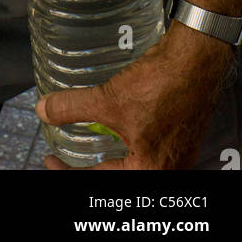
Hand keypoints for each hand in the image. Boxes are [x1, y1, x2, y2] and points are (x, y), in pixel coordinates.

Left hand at [35, 24, 234, 169]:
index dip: (70, 172)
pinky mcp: (181, 132)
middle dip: (92, 168)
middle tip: (67, 159)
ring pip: (137, 164)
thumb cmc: (162, 86)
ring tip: (91, 146)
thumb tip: (45, 110)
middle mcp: (167, 167)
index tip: (51, 162)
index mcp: (150, 171)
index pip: (101, 181)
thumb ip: (72, 107)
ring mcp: (177, 151)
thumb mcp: (109, 100)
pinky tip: (119, 128)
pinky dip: (129, 143)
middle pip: (121, 176)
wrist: (196, 60)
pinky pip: (150, 148)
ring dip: (112, 157)